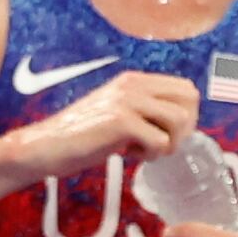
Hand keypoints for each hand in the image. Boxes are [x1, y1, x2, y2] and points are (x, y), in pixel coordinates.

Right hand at [6, 69, 195, 182]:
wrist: (48, 145)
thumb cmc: (81, 136)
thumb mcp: (117, 113)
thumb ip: (143, 110)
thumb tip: (177, 124)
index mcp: (134, 80)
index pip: (185, 88)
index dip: (186, 116)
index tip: (167, 134)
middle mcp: (134, 85)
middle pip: (189, 100)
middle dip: (183, 129)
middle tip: (161, 145)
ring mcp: (128, 101)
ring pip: (179, 120)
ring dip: (168, 143)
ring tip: (145, 151)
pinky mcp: (121, 122)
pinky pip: (160, 141)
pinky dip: (151, 155)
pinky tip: (129, 155)